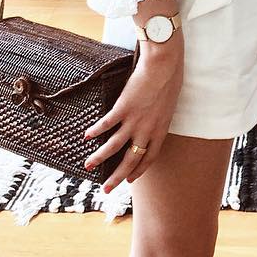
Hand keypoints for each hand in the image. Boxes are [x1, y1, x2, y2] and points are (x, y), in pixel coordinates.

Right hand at [82, 40, 183, 190]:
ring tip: (88, 165)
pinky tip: (86, 136)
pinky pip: (107, 124)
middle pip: (130, 159)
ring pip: (114, 146)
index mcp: (160, 130)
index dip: (139, 170)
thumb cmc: (170, 80)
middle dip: (117, 176)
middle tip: (106, 189)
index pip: (149, 157)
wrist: (164, 67)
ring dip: (100, 157)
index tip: (130, 180)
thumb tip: (151, 118)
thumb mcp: (168, 104)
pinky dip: (96, 130)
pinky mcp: (123, 108)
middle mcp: (147, 130)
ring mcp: (134, 120)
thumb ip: (158, 116)